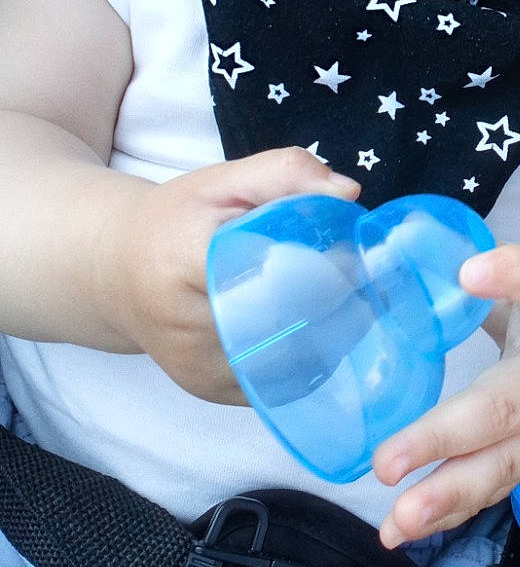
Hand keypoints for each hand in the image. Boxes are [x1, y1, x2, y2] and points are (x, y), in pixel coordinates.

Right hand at [97, 148, 358, 401]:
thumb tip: (348, 193)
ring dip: (328, 332)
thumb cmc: (173, 222)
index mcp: (184, 263)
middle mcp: (186, 328)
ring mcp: (199, 370)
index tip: (350, 253)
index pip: (272, 272)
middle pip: (290, 320)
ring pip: (293, 359)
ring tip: (335, 300)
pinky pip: (280, 380)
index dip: (321, 265)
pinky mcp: (211, 393)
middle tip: (356, 276)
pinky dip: (305, 354)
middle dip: (337, 301)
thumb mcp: (221, 180)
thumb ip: (285, 173)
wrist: (117, 273)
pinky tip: (306, 326)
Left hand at [372, 242, 519, 545]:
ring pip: (498, 467)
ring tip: (397, 521)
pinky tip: (401, 531)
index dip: (512, 274)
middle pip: (503, 409)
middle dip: (441, 438)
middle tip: (387, 462)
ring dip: (443, 498)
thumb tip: (406, 253)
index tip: (471, 271)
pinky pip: (489, 490)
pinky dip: (445, 515)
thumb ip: (490, 268)